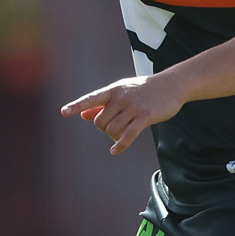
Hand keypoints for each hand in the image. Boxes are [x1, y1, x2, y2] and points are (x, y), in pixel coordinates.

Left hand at [60, 73, 182, 155]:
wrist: (171, 84)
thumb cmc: (143, 89)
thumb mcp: (123, 92)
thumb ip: (103, 104)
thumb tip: (83, 115)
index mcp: (114, 89)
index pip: (92, 98)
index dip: (77, 105)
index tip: (63, 112)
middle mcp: (121, 97)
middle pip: (100, 122)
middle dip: (104, 129)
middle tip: (115, 127)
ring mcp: (133, 106)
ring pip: (112, 130)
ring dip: (114, 137)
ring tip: (122, 135)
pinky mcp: (145, 117)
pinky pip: (127, 136)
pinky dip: (119, 146)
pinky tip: (115, 151)